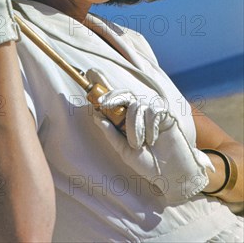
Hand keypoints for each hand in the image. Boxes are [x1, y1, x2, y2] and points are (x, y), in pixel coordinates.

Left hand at [87, 68, 214, 203]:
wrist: (172, 175)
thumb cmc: (148, 164)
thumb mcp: (125, 151)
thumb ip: (111, 133)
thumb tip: (96, 116)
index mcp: (128, 119)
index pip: (117, 99)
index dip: (107, 94)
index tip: (97, 98)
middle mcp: (140, 112)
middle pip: (126, 94)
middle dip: (114, 97)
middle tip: (104, 104)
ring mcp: (153, 112)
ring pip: (137, 106)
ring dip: (134, 126)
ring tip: (140, 144)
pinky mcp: (167, 114)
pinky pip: (154, 111)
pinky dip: (150, 126)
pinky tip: (153, 139)